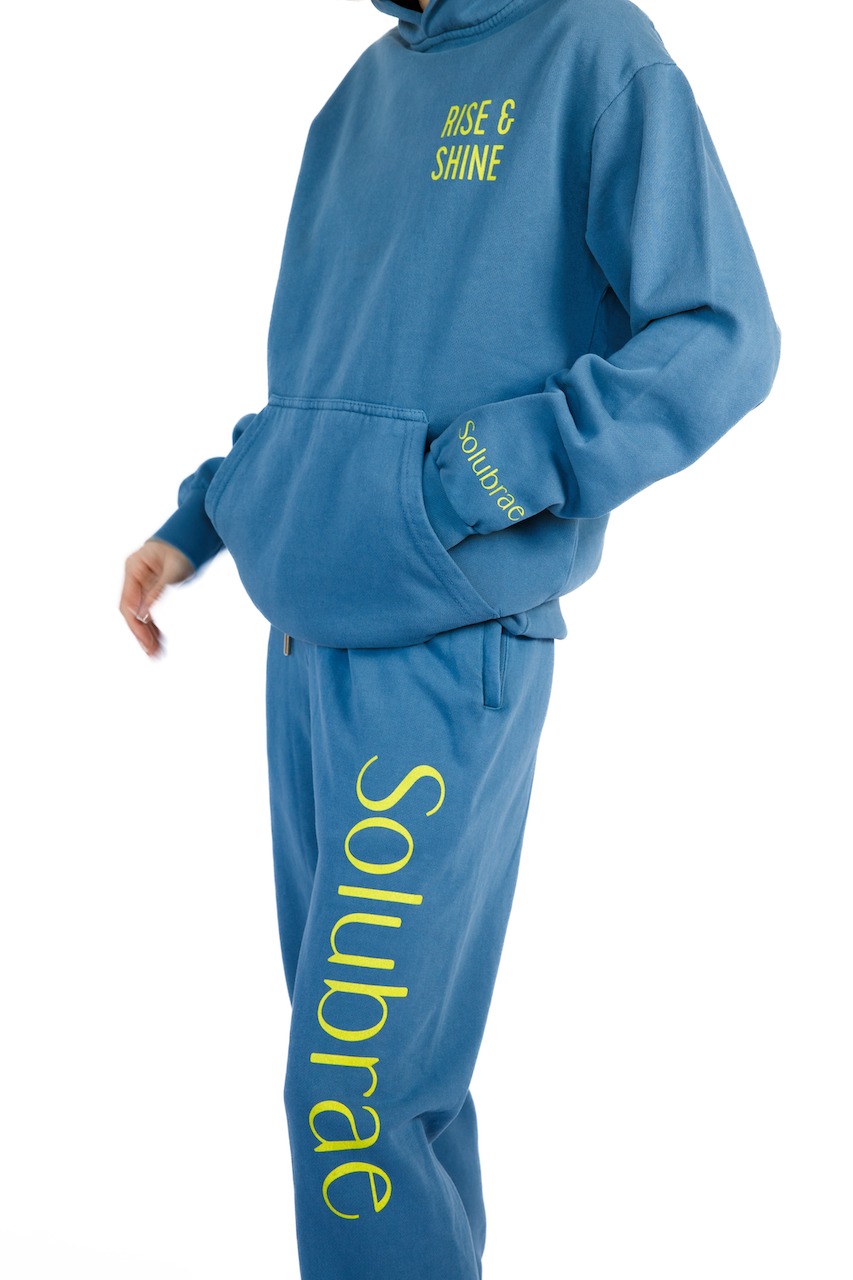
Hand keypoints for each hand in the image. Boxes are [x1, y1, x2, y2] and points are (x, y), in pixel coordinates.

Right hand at [120, 539, 194, 657]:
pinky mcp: (150, 589)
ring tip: (158, 653)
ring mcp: (140, 583)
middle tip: (154, 655)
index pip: (128, 603)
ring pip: (140, 613)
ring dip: (148, 633)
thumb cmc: (183, 548)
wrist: (191, 535)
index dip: (136, 625)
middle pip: (132, 611)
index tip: (147, 643)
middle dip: (142, 634)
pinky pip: (149, 610)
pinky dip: (154, 625)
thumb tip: (143, 615)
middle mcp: (133, 577)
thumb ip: (158, 591)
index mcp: (133, 569)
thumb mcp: (174, 570)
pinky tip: (161, 640)